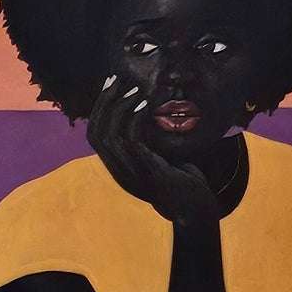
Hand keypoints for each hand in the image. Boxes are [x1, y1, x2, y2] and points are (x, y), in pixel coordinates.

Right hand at [84, 76, 219, 225]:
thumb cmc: (183, 183)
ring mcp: (132, 173)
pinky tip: (145, 104)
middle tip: (116, 80)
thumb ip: (150, 142)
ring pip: (109, 137)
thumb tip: (150, 115)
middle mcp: (119, 171)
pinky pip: (132, 142)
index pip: (95, 136)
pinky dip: (135, 119)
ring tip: (133, 89)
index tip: (111, 86)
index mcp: (118, 168)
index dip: (99, 110)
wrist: (196, 211)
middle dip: (103, 104)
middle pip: (96, 134)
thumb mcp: (160, 158)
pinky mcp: (149, 172)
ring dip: (119, 108)